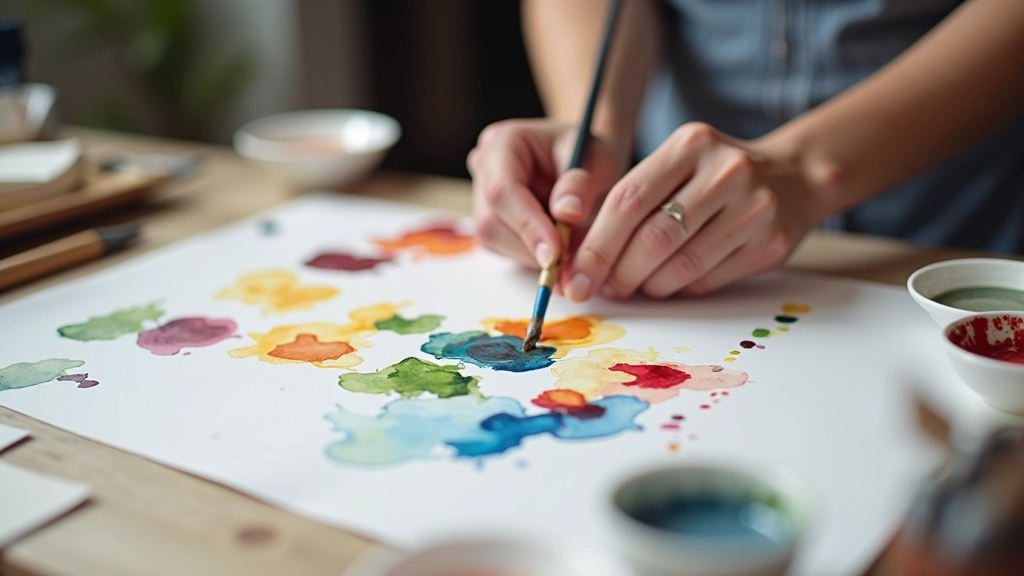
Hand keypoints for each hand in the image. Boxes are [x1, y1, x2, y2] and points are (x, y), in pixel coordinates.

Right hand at [467, 119, 629, 268]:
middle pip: (491, 222)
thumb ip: (582, 184)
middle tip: (571, 261)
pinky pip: (504, 250)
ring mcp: (482, 197)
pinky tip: (559, 247)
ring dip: (533, 254)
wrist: (589, 163)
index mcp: (503, 143)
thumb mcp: (598, 160)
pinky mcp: (492, 222)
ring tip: (571, 248)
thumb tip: (566, 213)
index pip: (502, 191)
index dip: (527, 225)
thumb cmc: (592, 155)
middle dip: (531, 246)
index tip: (556, 253)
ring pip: (495, 241)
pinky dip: (533, 256)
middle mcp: (484, 168)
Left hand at [563, 122, 823, 300]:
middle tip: (603, 288)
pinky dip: (679, 288)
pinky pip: (708, 280)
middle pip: (653, 238)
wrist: (794, 178)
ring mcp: (754, 208)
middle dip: (618, 272)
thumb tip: (583, 258)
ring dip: (648, 285)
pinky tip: (670, 283)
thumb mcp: (677, 164)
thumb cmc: (714, 176)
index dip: (596, 245)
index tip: (575, 275)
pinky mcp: (770, 244)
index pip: (628, 200)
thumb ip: (634, 199)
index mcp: (691, 144)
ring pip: (681, 266)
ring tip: (635, 285)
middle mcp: (727, 171)